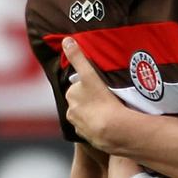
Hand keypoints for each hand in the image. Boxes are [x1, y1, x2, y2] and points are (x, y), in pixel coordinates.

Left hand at [62, 37, 128, 151]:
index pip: (80, 86)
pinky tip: (110, 123)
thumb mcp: (89, 75)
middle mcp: (72, 110)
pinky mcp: (89, 137)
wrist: (112, 129)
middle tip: (109, 97)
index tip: (101, 87)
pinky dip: (99, 125)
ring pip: (88, 115)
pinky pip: (94, 128)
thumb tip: (66, 40)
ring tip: (111, 110)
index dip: (91, 85)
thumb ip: (78, 58)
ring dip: (96, 113)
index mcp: (71, 95)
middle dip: (92, 99)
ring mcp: (80, 125)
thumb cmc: (101, 99)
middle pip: (83, 101)